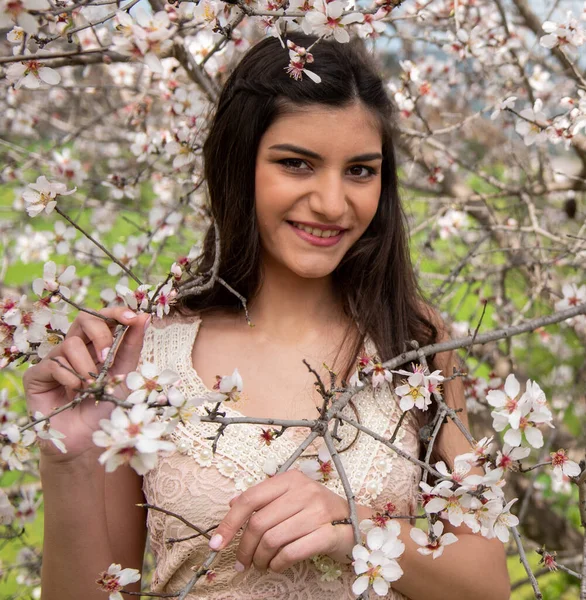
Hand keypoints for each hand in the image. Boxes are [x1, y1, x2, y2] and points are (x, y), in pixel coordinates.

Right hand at [23, 306, 150, 461]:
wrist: (87, 441)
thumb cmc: (106, 408)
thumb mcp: (125, 374)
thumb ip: (132, 346)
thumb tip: (145, 317)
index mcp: (95, 345)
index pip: (101, 317)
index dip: (115, 312)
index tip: (133, 317)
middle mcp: (74, 349)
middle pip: (84, 319)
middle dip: (101, 334)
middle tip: (106, 356)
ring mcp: (54, 360)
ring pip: (70, 344)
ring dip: (86, 366)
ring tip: (91, 387)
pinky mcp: (37, 376)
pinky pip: (54, 364)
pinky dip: (70, 378)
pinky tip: (75, 393)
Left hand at [208, 470, 354, 573]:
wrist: (356, 521)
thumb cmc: (316, 510)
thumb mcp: (290, 497)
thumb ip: (264, 499)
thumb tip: (232, 504)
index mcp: (289, 479)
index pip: (250, 498)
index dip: (229, 523)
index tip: (216, 543)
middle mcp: (303, 491)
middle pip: (258, 523)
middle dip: (244, 548)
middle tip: (242, 563)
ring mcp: (317, 511)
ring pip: (272, 540)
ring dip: (261, 559)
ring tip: (261, 564)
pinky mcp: (328, 533)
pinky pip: (291, 552)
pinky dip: (278, 564)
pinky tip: (276, 565)